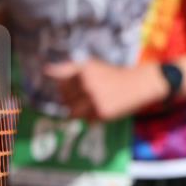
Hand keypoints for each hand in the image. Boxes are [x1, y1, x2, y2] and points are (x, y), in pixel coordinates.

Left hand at [43, 59, 167, 121]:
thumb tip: (47, 70)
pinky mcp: (102, 112)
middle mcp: (87, 83)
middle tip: (84, 97)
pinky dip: (90, 117)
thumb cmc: (114, 75)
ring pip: (73, 111)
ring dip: (78, 110)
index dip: (61, 84)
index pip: (61, 79)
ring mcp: (94, 99)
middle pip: (65, 97)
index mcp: (84, 69)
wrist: (139, 84)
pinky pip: (86, 119)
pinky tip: (99, 109)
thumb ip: (70, 69)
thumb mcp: (93, 66)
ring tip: (89, 105)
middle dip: (70, 99)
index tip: (65, 84)